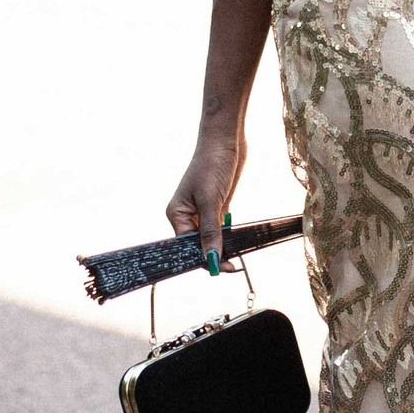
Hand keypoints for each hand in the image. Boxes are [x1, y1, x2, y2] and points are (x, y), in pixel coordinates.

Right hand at [165, 136, 242, 273]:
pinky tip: (237, 245)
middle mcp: (186, 216)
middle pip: (197, 245)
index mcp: (176, 214)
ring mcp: (202, 212)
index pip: (186, 246)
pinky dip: (227, 238)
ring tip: (235, 260)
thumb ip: (210, 232)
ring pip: (210, 239)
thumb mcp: (211, 201)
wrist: (226, 140)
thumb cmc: (212, 165)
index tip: (218, 271)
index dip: (200, 259)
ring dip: (221, 248)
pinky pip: (220, 230)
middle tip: (231, 268)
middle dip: (212, 256)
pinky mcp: (217, 207)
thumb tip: (210, 260)